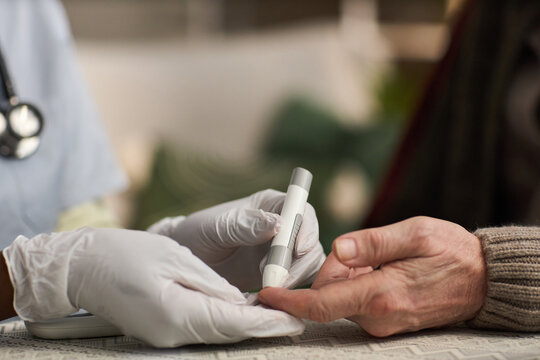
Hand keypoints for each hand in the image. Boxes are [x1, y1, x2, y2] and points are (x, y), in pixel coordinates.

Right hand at [3, 228, 303, 346]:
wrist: (84, 267)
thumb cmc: (126, 254)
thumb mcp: (175, 258)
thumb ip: (212, 284)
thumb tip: (241, 302)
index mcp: (176, 314)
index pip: (233, 323)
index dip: (266, 323)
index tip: (294, 321)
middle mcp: (172, 333)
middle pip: (228, 333)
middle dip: (262, 327)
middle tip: (293, 320)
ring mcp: (165, 336)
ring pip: (216, 332)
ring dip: (246, 326)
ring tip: (276, 316)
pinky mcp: (162, 330)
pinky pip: (201, 328)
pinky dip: (225, 322)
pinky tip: (242, 313)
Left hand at [148, 189, 325, 290]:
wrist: (185, 264)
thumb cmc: (197, 235)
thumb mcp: (216, 227)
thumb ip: (245, 224)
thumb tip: (278, 224)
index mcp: (271, 205)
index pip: (302, 211)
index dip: (306, 229)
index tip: (298, 249)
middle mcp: (282, 227)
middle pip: (309, 241)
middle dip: (299, 261)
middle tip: (274, 278)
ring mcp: (282, 252)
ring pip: (307, 264)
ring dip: (295, 278)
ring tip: (266, 288)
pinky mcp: (279, 275)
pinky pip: (297, 283)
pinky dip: (290, 292)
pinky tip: (269, 297)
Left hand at [259, 216, 486, 336]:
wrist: (482, 281)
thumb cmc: (451, 253)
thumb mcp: (415, 233)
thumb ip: (372, 242)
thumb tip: (337, 249)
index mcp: (381, 295)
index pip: (321, 303)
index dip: (289, 299)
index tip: (267, 293)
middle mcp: (378, 316)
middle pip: (328, 293)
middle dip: (334, 268)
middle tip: (365, 249)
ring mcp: (382, 323)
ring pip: (342, 296)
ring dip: (349, 274)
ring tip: (384, 258)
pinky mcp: (386, 323)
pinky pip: (357, 301)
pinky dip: (359, 282)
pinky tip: (385, 269)